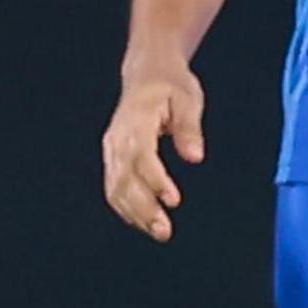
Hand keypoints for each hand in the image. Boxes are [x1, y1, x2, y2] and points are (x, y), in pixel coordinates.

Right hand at [102, 63, 204, 242]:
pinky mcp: (113, 158)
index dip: (156, 180)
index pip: (142, 156)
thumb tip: (196, 156)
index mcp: (136, 121)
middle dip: (143, 208)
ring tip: (158, 232)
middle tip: (165, 230)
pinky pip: (114, 187)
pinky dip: (126, 207)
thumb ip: (190, 128)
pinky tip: (143, 222)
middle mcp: (118, 138)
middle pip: (124, 179)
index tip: (174, 199)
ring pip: (116, 188)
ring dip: (135, 213)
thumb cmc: (171, 86)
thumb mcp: (188, 99)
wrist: (147, 75)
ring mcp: (112, 149)